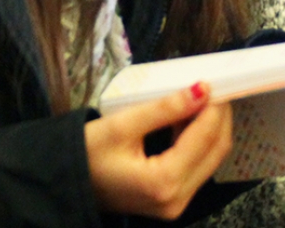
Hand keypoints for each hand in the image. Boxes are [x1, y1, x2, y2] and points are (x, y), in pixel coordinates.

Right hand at [85, 82, 231, 218]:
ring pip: (211, 159)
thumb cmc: (87, 154)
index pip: (206, 137)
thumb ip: (165, 108)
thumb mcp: (122, 125)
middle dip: (219, 116)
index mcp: (164, 182)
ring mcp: (176, 204)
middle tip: (212, 87)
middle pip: (217, 150)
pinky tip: (187, 120)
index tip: (215, 80)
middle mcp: (177, 199)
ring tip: (198, 99)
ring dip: (210, 128)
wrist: (66, 185)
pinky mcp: (173, 201)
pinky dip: (199, 141)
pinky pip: (198, 167)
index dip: (215, 106)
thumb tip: (202, 89)